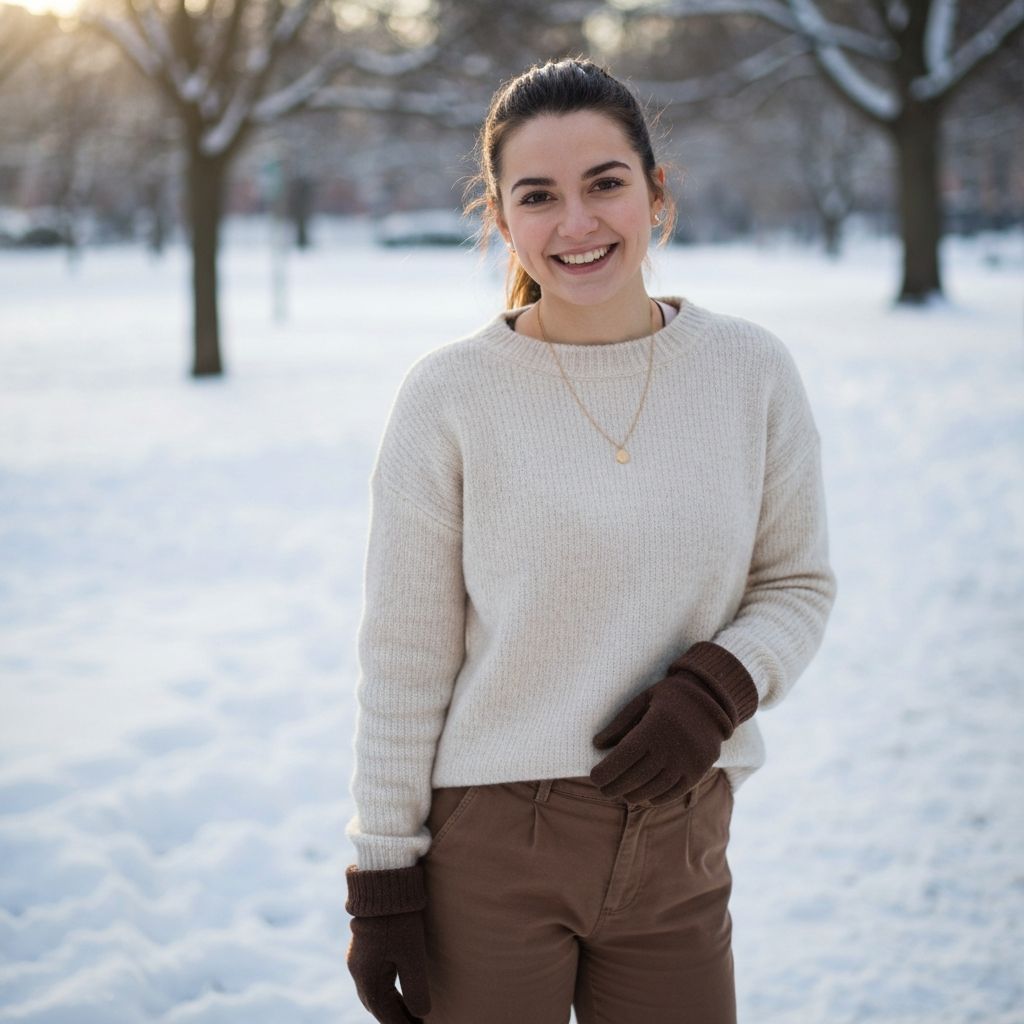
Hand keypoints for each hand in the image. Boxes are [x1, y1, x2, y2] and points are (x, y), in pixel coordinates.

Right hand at [345, 864, 431, 1022]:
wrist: (382, 883)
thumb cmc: (399, 919)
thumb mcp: (412, 956)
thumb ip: (416, 989)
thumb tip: (421, 1015)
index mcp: (368, 979)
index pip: (386, 1014)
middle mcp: (357, 972)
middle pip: (377, 1005)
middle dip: (396, 1017)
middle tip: (417, 1023)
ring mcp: (357, 959)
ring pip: (373, 992)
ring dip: (390, 1004)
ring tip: (411, 1012)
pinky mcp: (362, 947)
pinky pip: (372, 978)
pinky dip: (386, 989)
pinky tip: (397, 988)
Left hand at [590, 641, 757, 805]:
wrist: (713, 698)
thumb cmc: (670, 697)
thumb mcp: (643, 699)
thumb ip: (620, 723)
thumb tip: (597, 744)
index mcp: (654, 727)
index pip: (623, 757)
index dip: (606, 771)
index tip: (594, 778)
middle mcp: (671, 746)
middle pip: (636, 776)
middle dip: (615, 786)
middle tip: (603, 790)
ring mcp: (687, 761)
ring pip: (654, 787)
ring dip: (634, 794)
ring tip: (622, 794)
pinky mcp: (699, 770)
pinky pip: (675, 791)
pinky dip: (657, 797)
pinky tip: (645, 797)